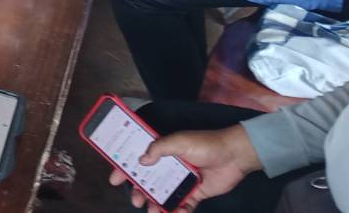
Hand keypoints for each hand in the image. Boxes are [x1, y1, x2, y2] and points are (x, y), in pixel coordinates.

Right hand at [109, 124, 259, 211]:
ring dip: (156, 205)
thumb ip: (160, 148)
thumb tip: (141, 159)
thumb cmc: (206, 144)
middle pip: (149, 182)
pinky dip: (178, 212)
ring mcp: (182, 181)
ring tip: (153, 212)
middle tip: (136, 201)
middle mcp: (170, 167)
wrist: (234, 156)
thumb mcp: (180, 141)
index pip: (139, 159)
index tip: (114, 178)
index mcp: (164, 152)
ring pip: (163, 196)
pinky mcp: (195, 194)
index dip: (125, 168)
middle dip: (139, 192)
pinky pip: (183, 206)